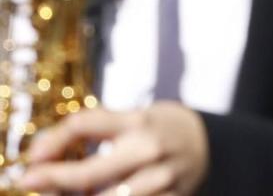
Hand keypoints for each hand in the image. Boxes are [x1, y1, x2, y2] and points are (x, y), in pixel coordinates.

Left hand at [20, 102, 209, 195]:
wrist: (209, 143)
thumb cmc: (158, 130)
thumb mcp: (131, 117)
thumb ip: (92, 127)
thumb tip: (41, 149)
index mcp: (138, 122)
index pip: (84, 126)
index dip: (52, 142)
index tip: (33, 157)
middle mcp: (150, 149)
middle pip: (88, 173)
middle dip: (53, 180)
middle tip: (30, 181)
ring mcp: (162, 178)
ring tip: (71, 193)